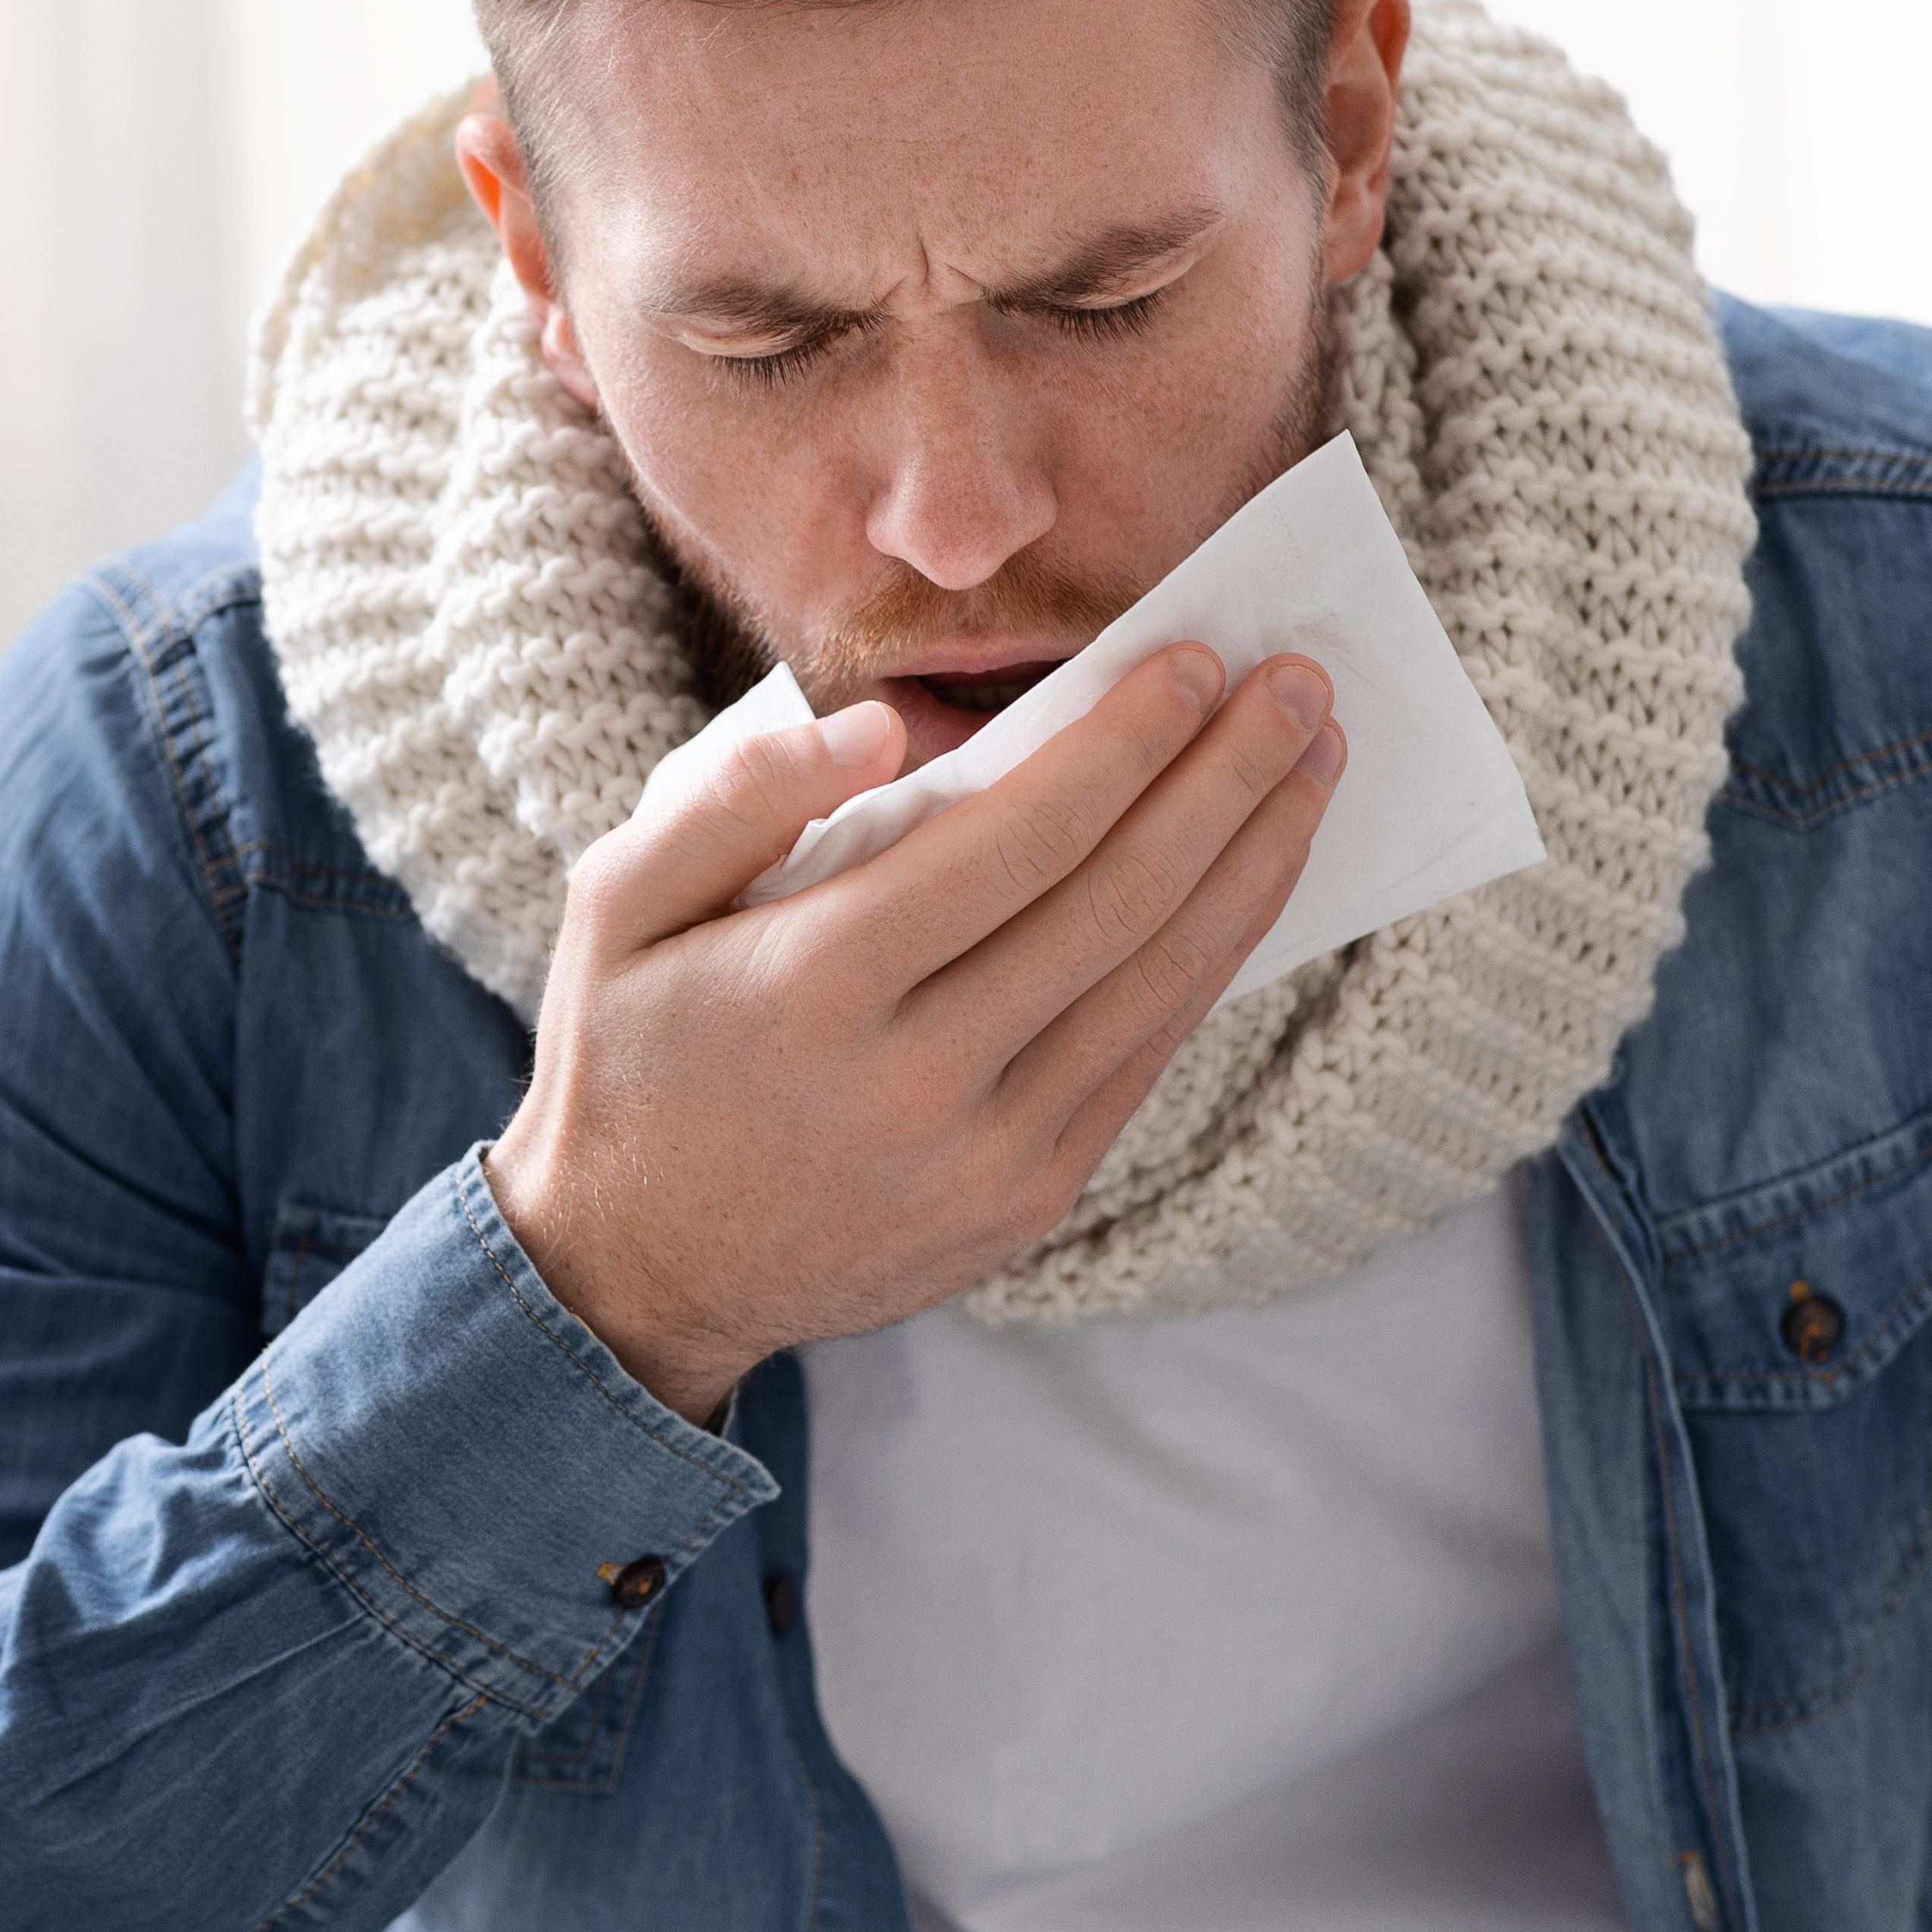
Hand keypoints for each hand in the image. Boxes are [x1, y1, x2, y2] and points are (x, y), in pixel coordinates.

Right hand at [483, 644, 1343, 1420]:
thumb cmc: (632, 1054)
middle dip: (1226, 780)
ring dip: (1253, 862)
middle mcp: (916, 1076)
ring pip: (1159, 982)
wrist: (639, 1271)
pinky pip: (1145, 1056)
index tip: (1198, 660)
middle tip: (1300, 686)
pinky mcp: (1028, 1198)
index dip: (1126, 743)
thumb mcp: (618, 901)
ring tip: (1313, 766)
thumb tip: (883, 728)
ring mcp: (986, 1152)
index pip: (1018, 839)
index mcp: (813, 983)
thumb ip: (737, 796)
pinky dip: (1212, 958)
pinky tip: (1249, 882)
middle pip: (1117, 901)